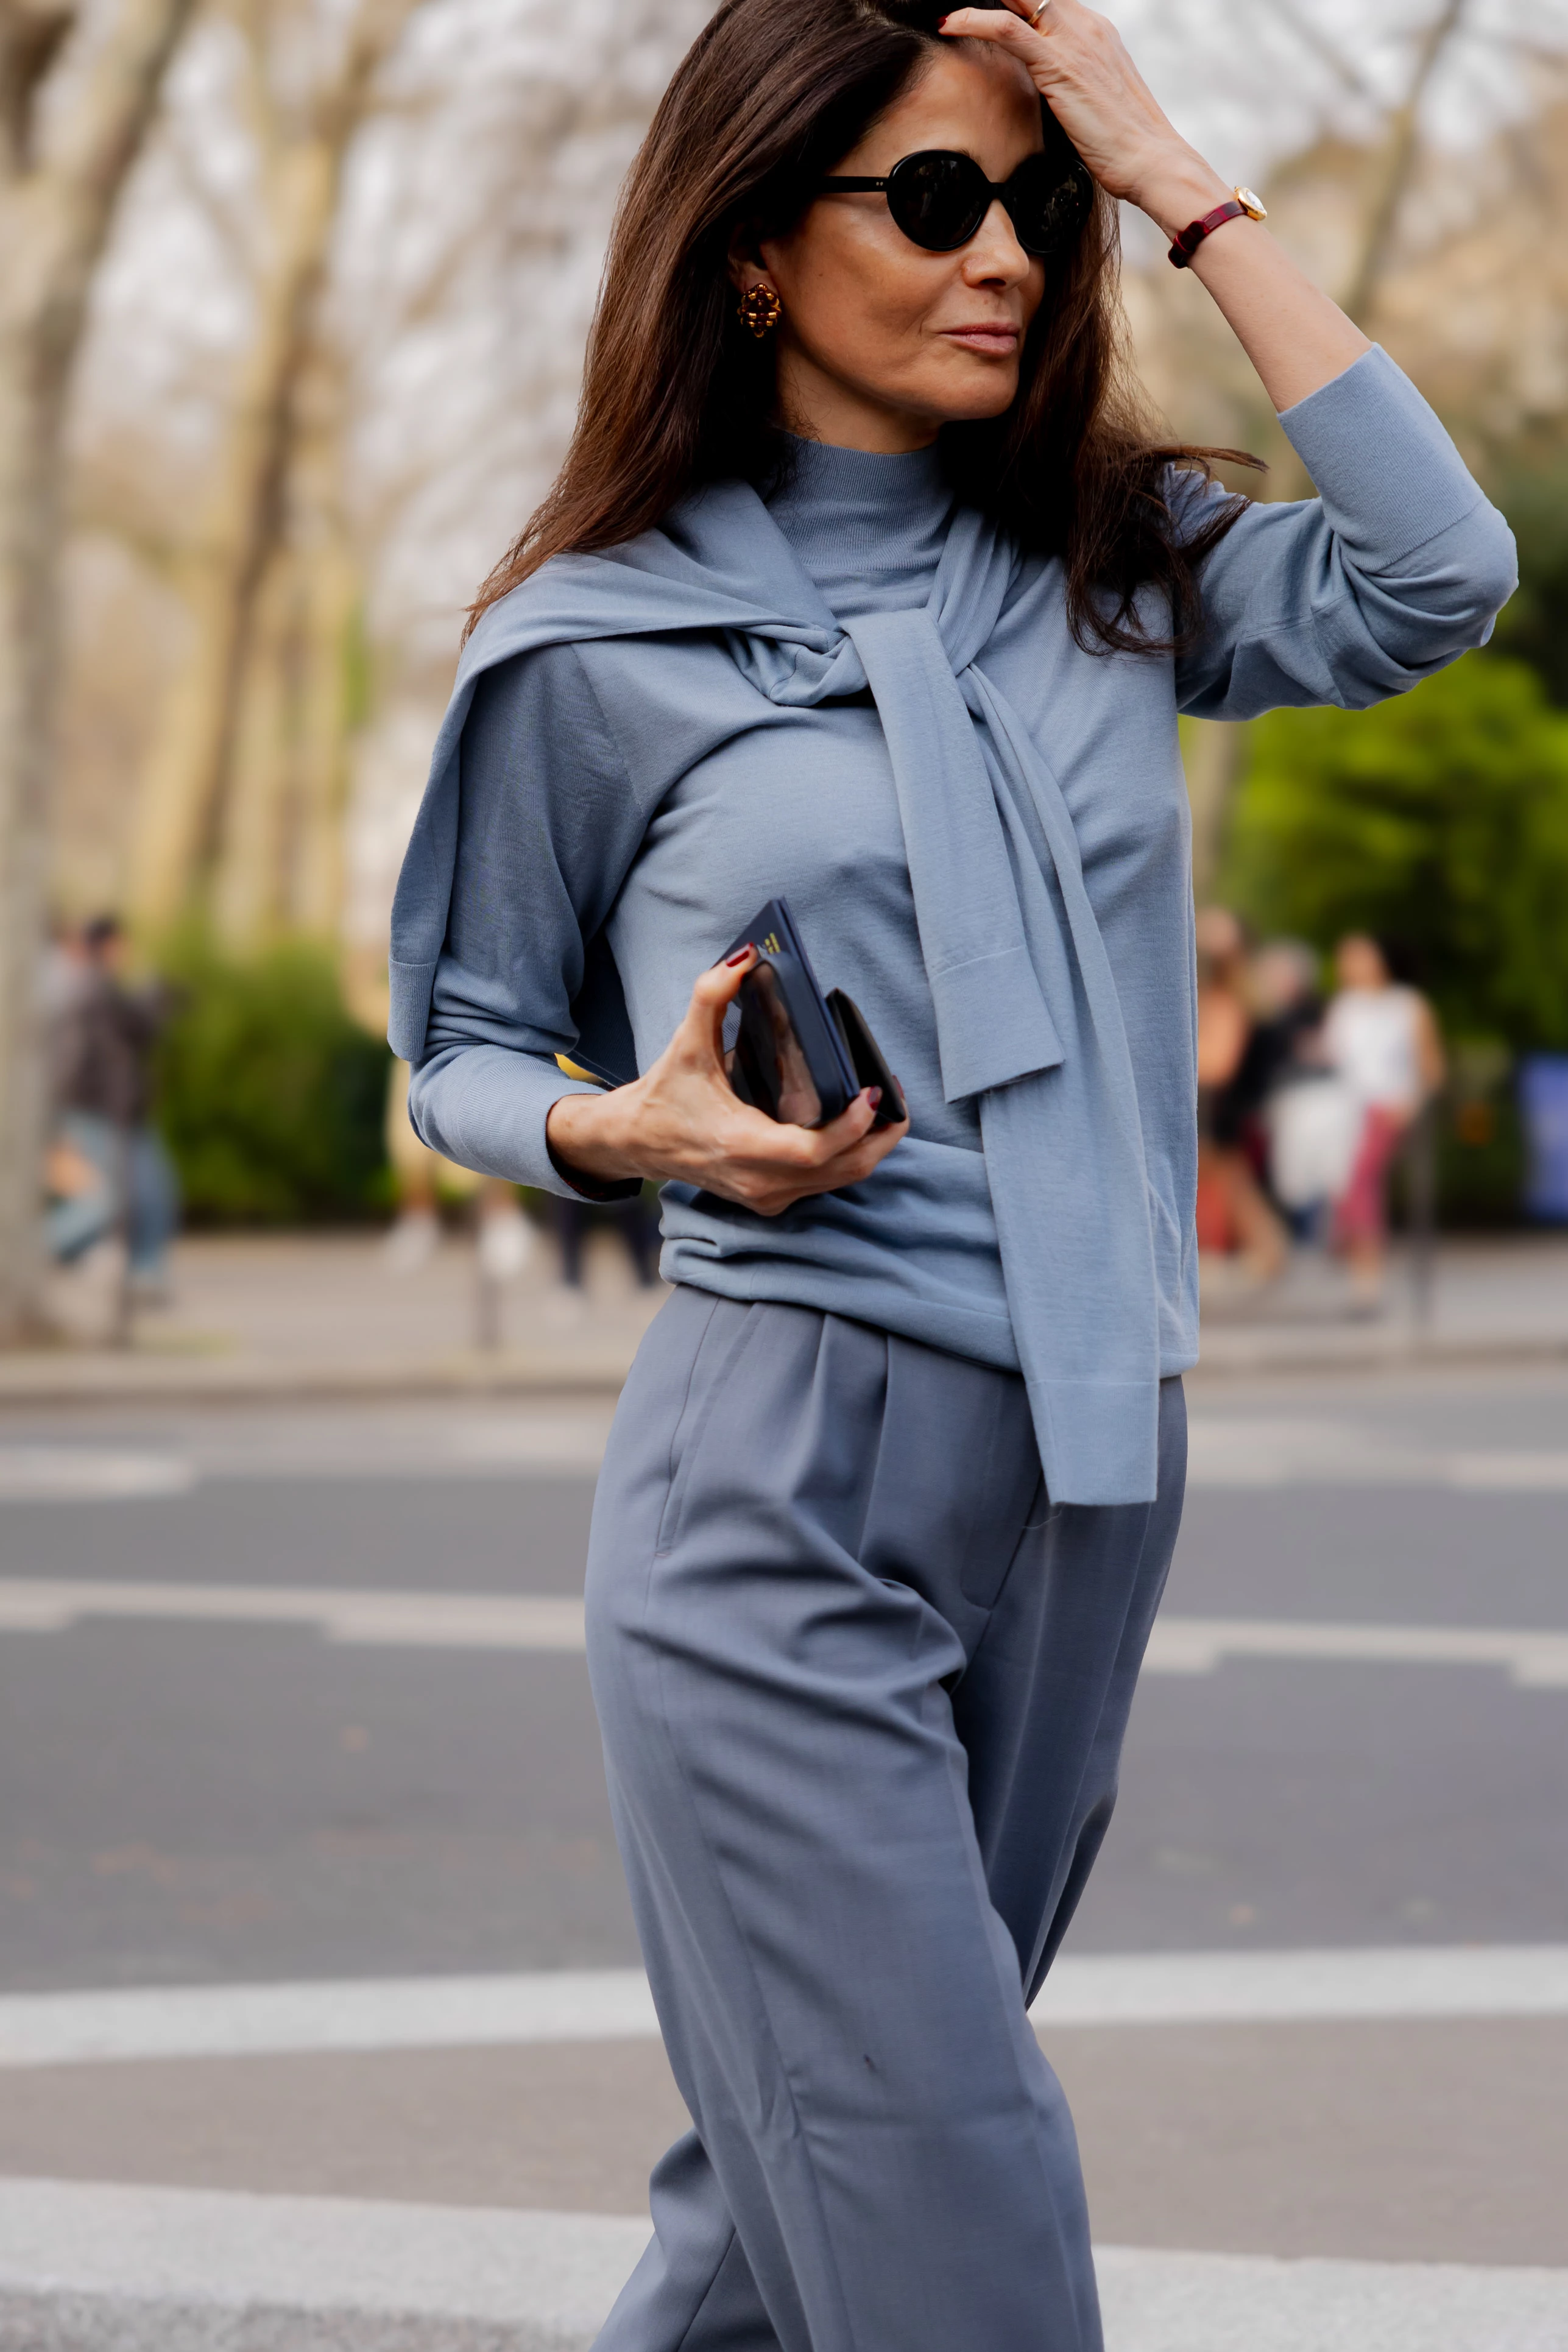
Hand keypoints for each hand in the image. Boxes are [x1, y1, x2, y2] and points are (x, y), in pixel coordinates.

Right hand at [545, 945, 908, 1216]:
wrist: (636, 1142)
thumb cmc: (665, 1094)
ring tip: (884, 1106)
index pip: (814, 1150)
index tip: (872, 1091)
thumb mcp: (685, 1044)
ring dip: (870, 1147)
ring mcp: (767, 1197)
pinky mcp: (771, 1201)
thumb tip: (745, 957)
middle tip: (895, 1094)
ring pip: (841, 1181)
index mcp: (741, 1145)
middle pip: (845, 1170)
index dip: (851, 1125)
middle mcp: (759, 1181)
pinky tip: (854, 1126)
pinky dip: (847, 1158)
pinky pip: (825, 1184)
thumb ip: (711, 995)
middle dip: (880, 1136)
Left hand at [939, 0, 1230, 237]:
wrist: (1151, 161)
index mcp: (1094, 31)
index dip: (1014, 3)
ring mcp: (1072, 41)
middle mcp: (1085, 25)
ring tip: (947, 9)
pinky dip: (973, 20)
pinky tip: (949, 22)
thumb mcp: (1094, 102)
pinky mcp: (1058, 64)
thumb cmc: (1124, 145)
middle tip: (958, 1)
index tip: (980, 10)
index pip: (1046, 1)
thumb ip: (1069, 84)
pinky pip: (1007, 29)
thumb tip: (1048, 97)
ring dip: (978, 1)